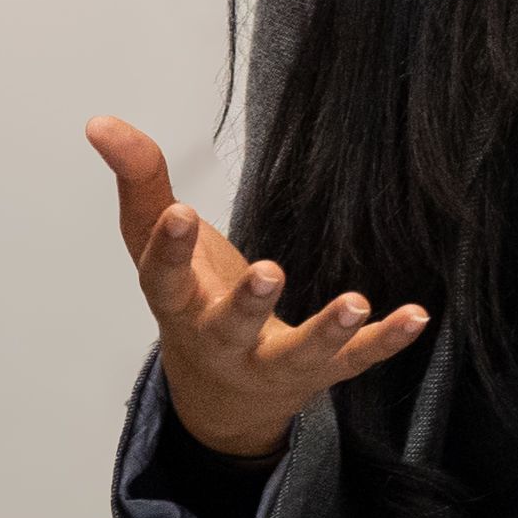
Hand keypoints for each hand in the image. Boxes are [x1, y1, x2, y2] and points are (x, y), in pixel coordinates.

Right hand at [87, 115, 426, 461]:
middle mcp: (223, 341)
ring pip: (298, 354)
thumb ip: (141, 182)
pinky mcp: (321, 372)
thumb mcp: (158, 246)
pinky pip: (356, 360)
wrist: (222, 395)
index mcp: (179, 305)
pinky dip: (385, 340)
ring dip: (326, 331)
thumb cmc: (192, 303)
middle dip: (248, 303)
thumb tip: (101, 122)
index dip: (168, 248)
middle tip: (269, 271)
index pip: (163, 280)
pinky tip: (416, 316)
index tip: (178, 213)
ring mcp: (273, 363)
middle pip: (231, 328)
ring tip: (355, 303)